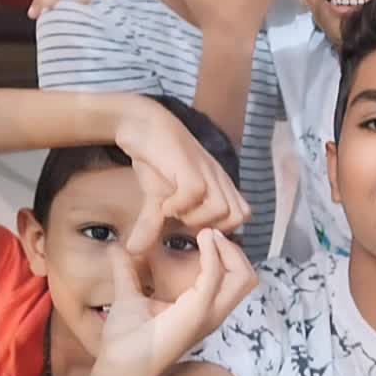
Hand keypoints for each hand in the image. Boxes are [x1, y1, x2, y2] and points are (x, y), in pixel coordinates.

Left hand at [93, 229, 256, 375]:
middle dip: (235, 251)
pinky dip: (212, 253)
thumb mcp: (128, 294)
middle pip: (248, 278)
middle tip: (211, 234)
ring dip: (229, 251)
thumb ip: (126, 270)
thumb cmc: (125, 340)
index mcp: (202, 309)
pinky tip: (202, 238)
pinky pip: (216, 276)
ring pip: (244, 277)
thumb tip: (116, 247)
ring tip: (208, 236)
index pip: (234, 280)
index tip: (207, 234)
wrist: (118, 366)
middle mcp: (212, 312)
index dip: (227, 254)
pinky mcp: (197, 311)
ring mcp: (208, 313)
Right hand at [114, 96, 250, 253]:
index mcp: (220, 186)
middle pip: (237, 217)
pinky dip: (179, 204)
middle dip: (210, 227)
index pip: (242, 215)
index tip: (191, 228)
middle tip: (183, 221)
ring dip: (195, 217)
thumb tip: (134, 250)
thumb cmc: (156, 162)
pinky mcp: (190, 166)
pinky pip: (195, 193)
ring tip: (173, 210)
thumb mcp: (156, 199)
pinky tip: (164, 201)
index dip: (221, 229)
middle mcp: (218, 179)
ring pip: (221, 208)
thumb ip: (153, 225)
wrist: (143, 125)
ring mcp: (207, 172)